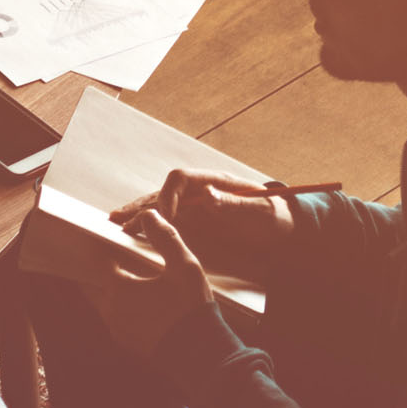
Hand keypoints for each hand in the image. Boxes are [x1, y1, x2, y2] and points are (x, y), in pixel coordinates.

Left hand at [95, 210, 214, 357]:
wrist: (201, 355)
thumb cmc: (191, 309)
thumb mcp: (184, 267)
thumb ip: (165, 238)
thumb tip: (149, 215)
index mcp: (118, 288)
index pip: (95, 262)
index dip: (97, 248)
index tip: (100, 237)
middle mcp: (109, 310)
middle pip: (92, 283)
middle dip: (97, 269)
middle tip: (107, 255)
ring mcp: (116, 329)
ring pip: (102, 302)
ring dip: (108, 289)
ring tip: (124, 274)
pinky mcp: (127, 342)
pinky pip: (115, 318)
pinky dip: (119, 306)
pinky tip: (138, 301)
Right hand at [109, 168, 291, 279]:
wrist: (289, 228)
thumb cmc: (277, 217)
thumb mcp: (261, 212)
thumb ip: (234, 204)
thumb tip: (207, 194)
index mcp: (215, 181)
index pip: (180, 179)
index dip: (167, 196)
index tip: (164, 217)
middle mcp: (201, 190)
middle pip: (163, 191)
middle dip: (142, 204)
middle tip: (121, 219)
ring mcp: (197, 204)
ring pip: (160, 204)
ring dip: (139, 212)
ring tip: (117, 221)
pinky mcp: (197, 219)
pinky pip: (167, 218)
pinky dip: (149, 221)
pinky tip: (134, 227)